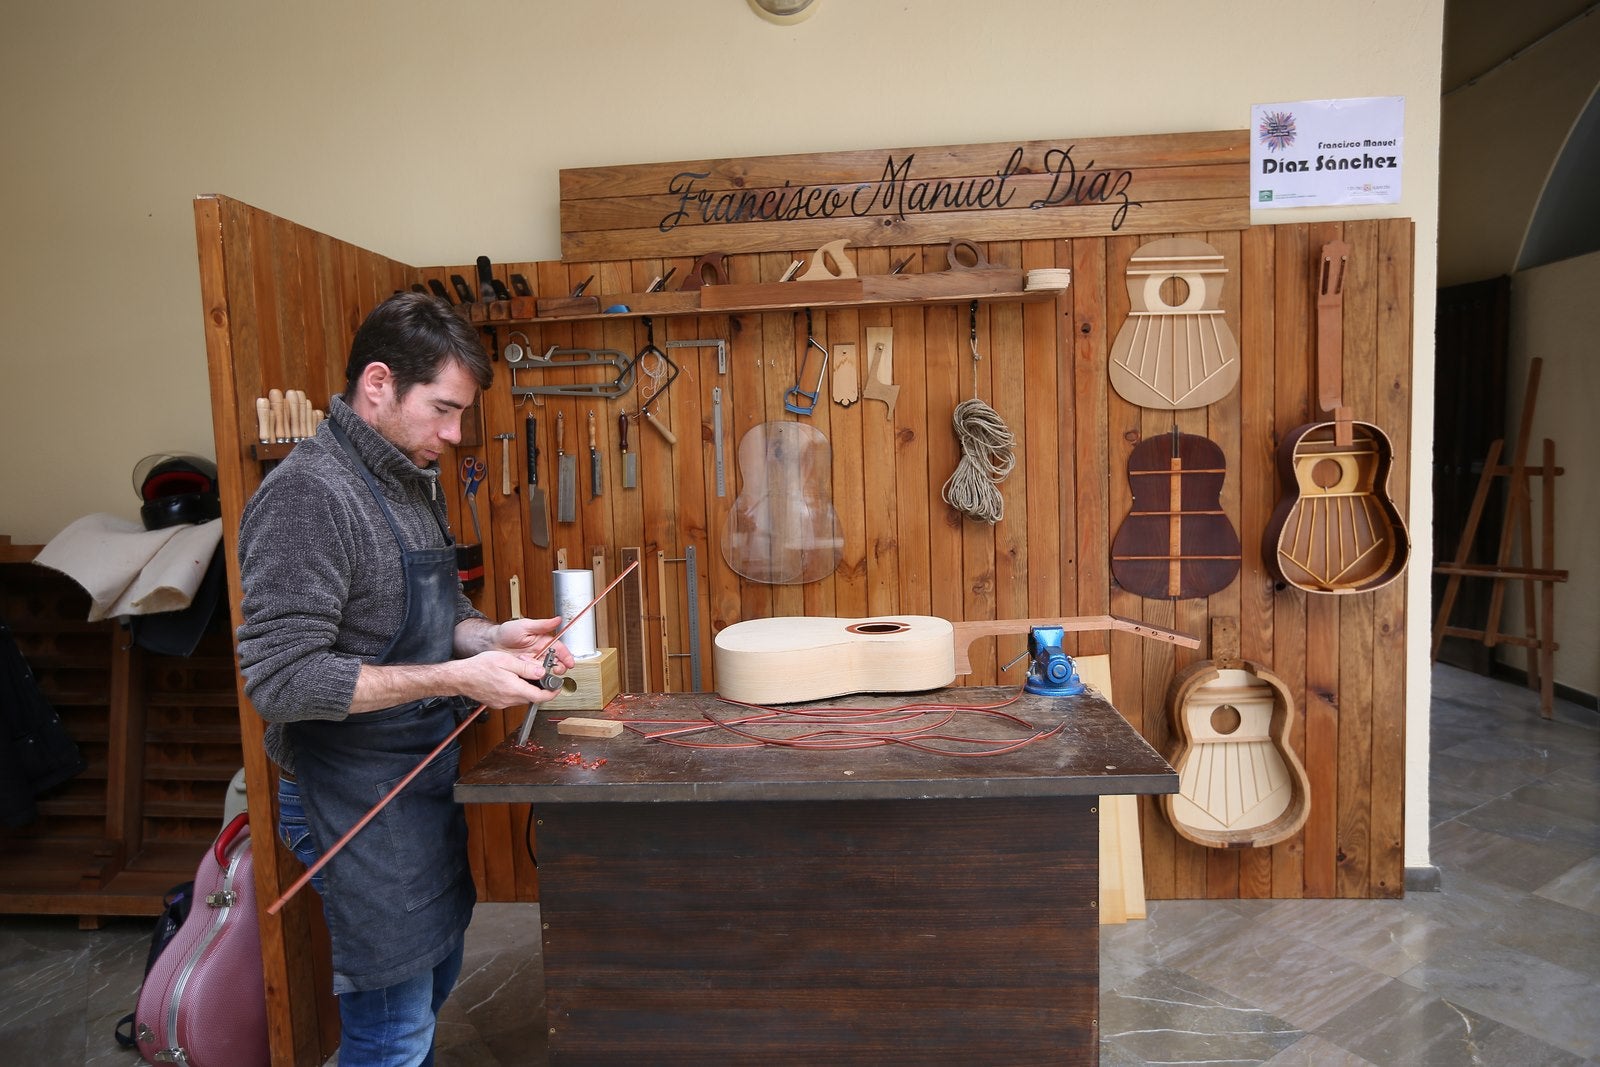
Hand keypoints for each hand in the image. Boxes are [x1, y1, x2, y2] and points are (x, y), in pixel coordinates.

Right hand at [451, 648, 570, 709]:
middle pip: (533, 696)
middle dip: (538, 686)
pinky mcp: (497, 703)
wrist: (460, 677)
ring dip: (526, 687)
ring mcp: (503, 703)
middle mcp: (509, 700)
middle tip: (535, 672)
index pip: (540, 697)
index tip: (558, 687)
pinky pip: (513, 698)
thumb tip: (541, 672)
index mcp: (514, 689)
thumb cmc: (480, 667)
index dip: (552, 693)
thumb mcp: (506, 661)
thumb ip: (526, 667)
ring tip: (519, 672)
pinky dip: (516, 690)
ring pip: (523, 697)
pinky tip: (510, 679)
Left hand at [492, 616, 576, 672]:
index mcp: (543, 642)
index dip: (567, 656)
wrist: (490, 643)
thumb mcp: (525, 626)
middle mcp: (540, 654)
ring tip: (538, 670)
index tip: (570, 663)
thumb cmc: (507, 632)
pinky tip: (532, 677)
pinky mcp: (525, 672)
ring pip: (545, 671)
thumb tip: (558, 619)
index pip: (560, 649)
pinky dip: (534, 678)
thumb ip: (542, 624)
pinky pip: (533, 677)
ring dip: (544, 672)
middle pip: (556, 663)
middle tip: (556, 670)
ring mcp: (533, 664)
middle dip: (559, 667)